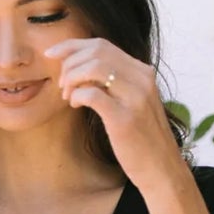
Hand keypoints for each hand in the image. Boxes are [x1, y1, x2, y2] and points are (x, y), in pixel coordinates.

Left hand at [44, 36, 186, 196]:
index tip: (52, 54)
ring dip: (72, 78)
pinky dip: (77, 95)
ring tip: (67, 96)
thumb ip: (116, 84)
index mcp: (142, 72)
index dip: (72, 46)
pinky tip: (75, 105)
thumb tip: (83, 71)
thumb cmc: (142, 140)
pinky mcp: (124, 118)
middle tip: (61, 85)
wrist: (161, 169)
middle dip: (70, 64)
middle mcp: (141, 79)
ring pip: (93, 67)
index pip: (102, 45)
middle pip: (96, 52)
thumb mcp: (133, 103)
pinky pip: (92, 94)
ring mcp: (135, 97)